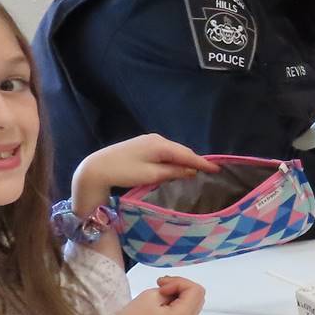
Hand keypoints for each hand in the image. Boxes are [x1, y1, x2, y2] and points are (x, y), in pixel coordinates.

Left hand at [73, 135, 216, 214]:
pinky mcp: (142, 144)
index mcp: (160, 145)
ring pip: (173, 151)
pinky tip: (177, 164)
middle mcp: (157, 139)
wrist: (97, 168)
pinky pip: (165, 151)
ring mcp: (149, 140)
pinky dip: (174, 158)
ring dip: (184, 160)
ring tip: (197, 169)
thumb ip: (173, 172)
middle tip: (210, 171)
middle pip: (181, 151)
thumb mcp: (151, 175)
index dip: (203, 162)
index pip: (187, 154)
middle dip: (195, 160)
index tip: (218, 169)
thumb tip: (192, 171)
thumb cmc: (124, 172)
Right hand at [102, 276, 206, 314]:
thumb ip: (170, 289)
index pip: (196, 290)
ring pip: (192, 303)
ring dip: (180, 293)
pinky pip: (184, 311)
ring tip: (161, 291)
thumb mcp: (151, 296)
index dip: (179, 282)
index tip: (161, 286)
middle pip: (198, 296)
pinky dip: (177, 302)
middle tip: (162, 284)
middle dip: (182, 286)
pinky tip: (162, 300)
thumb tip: (175, 292)